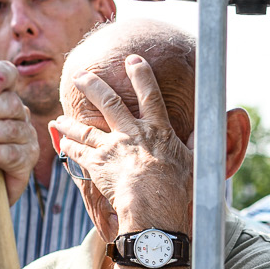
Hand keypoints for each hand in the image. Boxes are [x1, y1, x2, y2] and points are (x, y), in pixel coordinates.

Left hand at [50, 55, 193, 229]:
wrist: (153, 208)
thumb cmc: (177, 189)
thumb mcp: (194, 163)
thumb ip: (197, 143)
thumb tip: (210, 130)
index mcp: (157, 130)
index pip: (150, 95)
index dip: (141, 74)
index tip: (132, 60)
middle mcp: (131, 133)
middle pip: (108, 102)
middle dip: (92, 86)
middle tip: (79, 76)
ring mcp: (112, 147)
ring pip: (85, 128)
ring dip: (70, 121)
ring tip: (60, 118)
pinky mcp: (97, 164)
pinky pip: (77, 152)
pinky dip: (68, 146)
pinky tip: (62, 142)